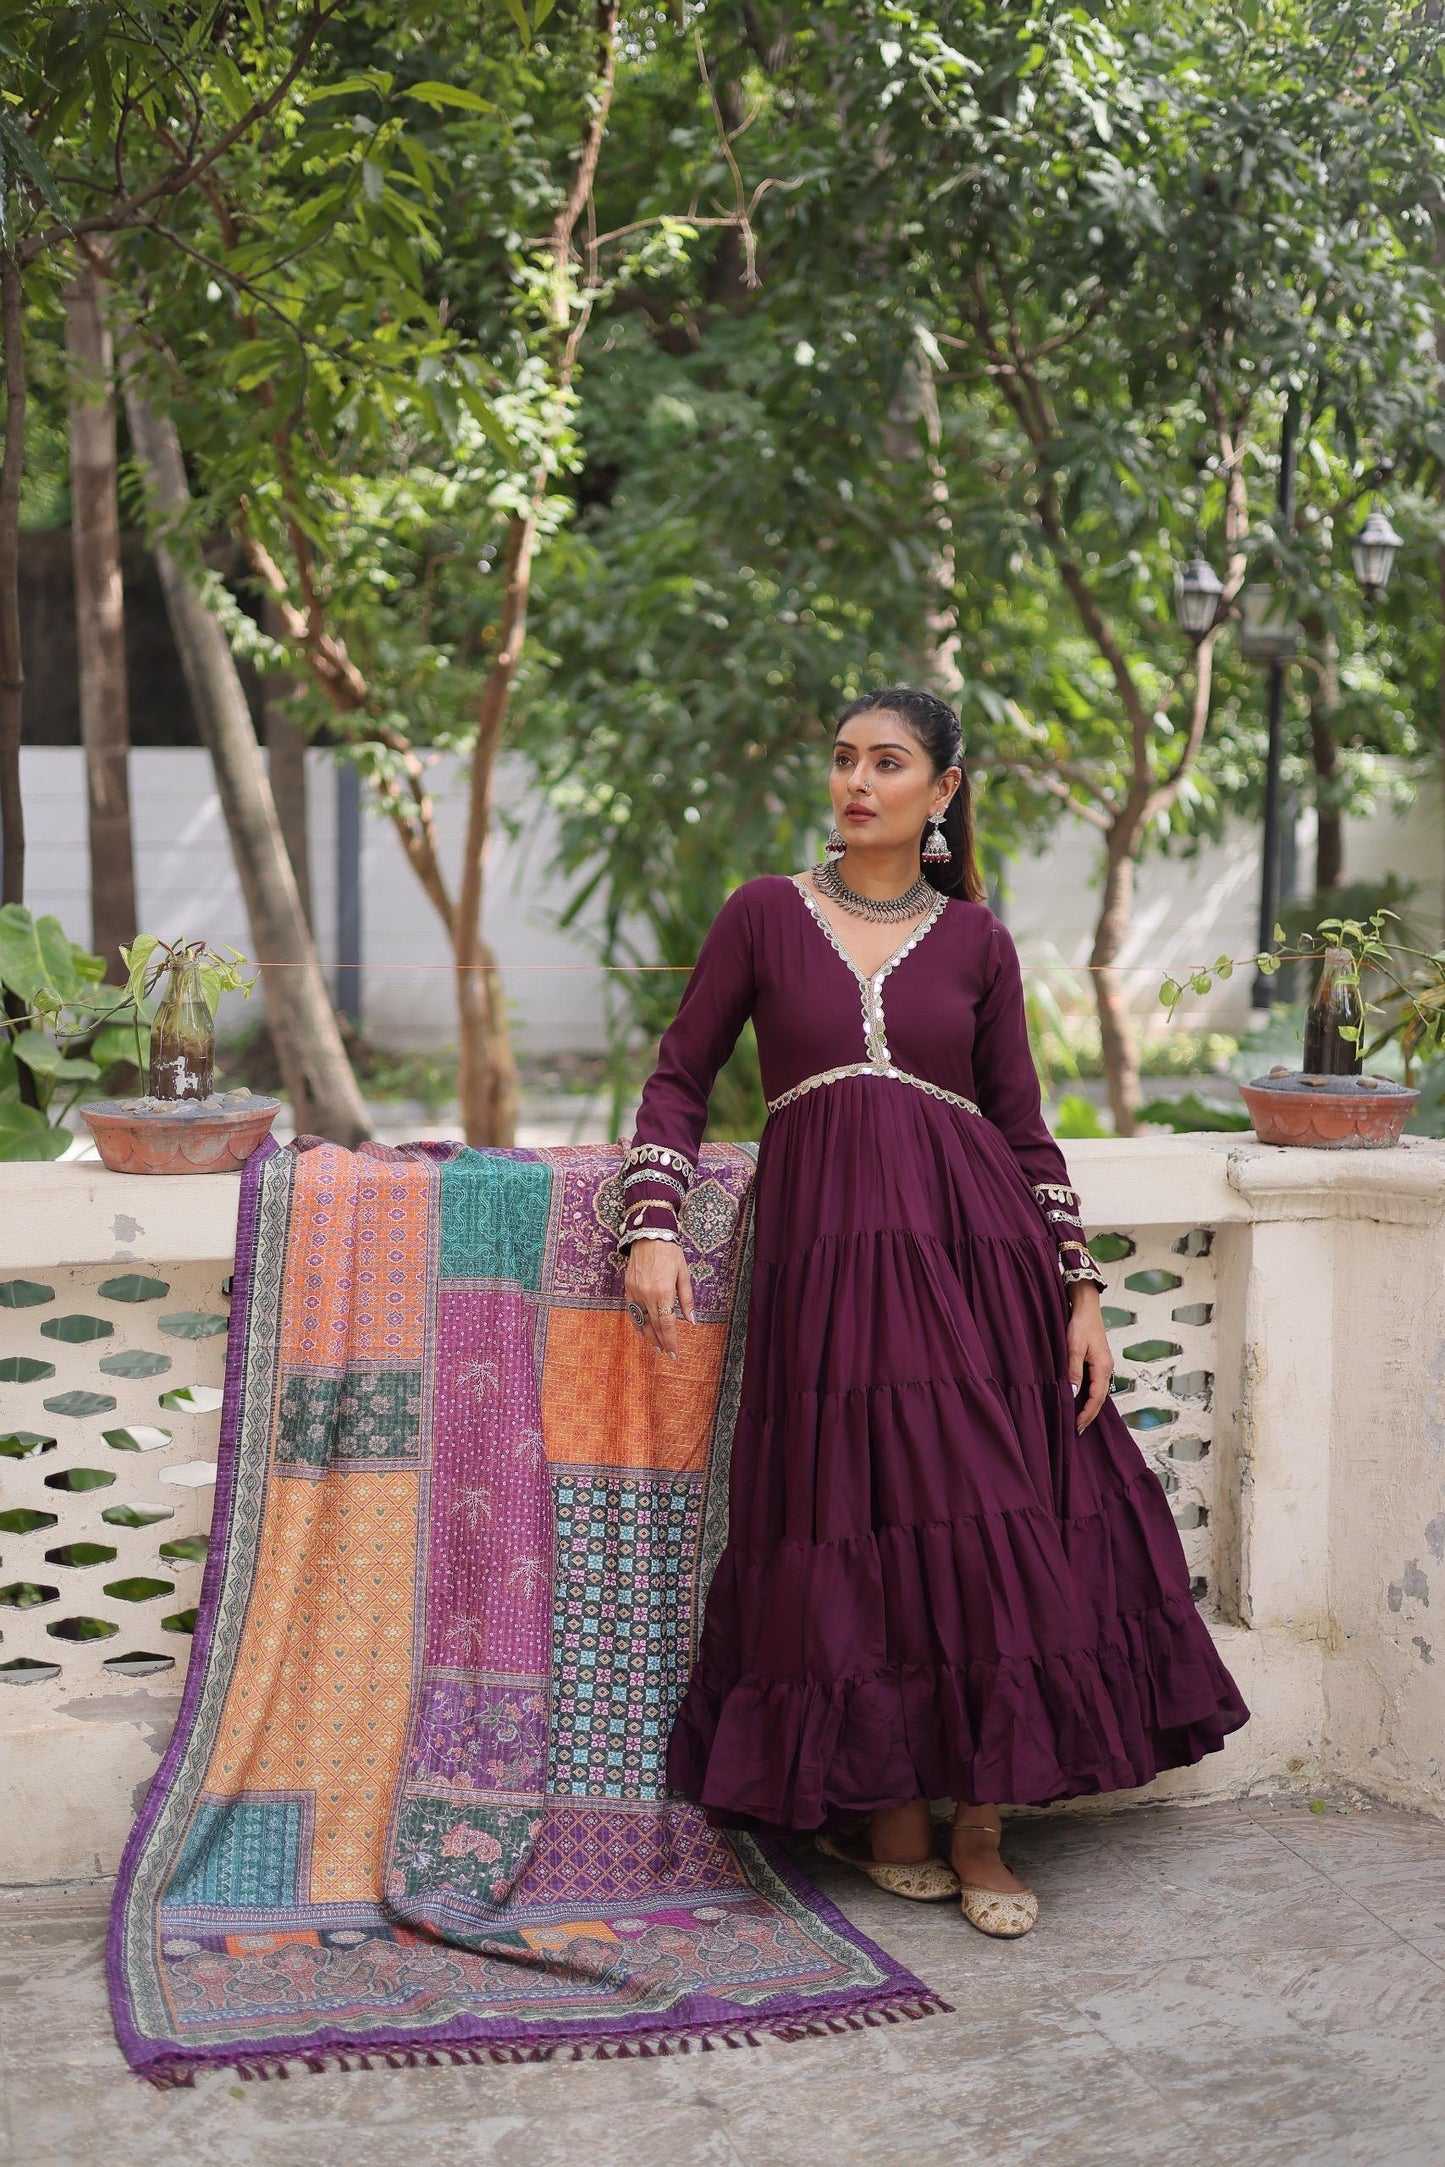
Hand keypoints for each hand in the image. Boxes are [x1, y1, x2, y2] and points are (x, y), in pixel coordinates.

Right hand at [624, 1239, 694, 1358]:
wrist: (649, 1235)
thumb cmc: (670, 1253)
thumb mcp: (684, 1274)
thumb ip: (686, 1299)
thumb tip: (692, 1320)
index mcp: (664, 1292)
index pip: (667, 1324)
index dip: (671, 1340)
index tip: (674, 1353)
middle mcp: (647, 1295)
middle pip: (654, 1325)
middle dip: (661, 1341)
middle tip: (667, 1353)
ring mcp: (636, 1292)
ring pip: (642, 1320)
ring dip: (649, 1335)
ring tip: (656, 1346)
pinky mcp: (628, 1287)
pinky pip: (632, 1310)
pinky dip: (637, 1322)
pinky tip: (641, 1331)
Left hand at [1066, 1282, 1112, 1430]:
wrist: (1087, 1307)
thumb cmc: (1080, 1324)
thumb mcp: (1073, 1347)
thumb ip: (1073, 1371)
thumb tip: (1072, 1394)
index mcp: (1103, 1367)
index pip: (1096, 1398)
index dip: (1086, 1414)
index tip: (1076, 1426)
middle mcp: (1107, 1368)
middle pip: (1100, 1398)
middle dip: (1089, 1415)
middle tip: (1077, 1429)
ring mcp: (1105, 1365)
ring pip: (1099, 1392)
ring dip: (1090, 1406)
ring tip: (1079, 1419)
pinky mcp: (1100, 1362)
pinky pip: (1097, 1384)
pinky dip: (1091, 1396)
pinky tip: (1082, 1400)